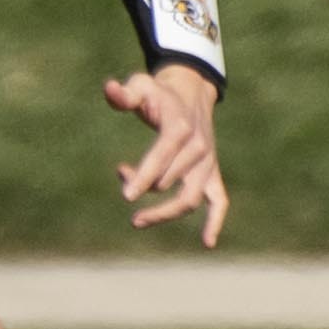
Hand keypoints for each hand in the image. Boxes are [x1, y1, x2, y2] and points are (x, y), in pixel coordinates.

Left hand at [105, 66, 227, 247]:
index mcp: (180, 127)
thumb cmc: (159, 93)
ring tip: (136, 220)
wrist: (191, 93)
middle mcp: (198, 147)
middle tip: (121, 172)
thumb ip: (124, 94)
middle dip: (139, 183)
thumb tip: (110, 89)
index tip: (127, 196)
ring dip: (163, 213)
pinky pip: (219, 201)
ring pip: (189, 198)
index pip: (162, 156)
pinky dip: (215, 221)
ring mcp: (207, 163)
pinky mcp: (212, 173)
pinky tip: (207, 243)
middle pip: (166, 180)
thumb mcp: (141, 86)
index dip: (144, 176)